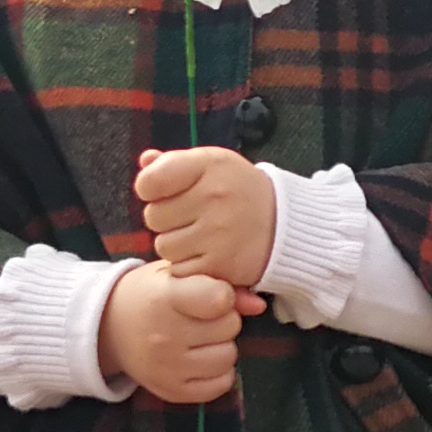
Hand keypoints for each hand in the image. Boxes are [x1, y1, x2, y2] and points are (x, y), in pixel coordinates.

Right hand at [101, 260, 254, 405]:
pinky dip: (218, 371)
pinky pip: (221, 384)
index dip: (224, 295)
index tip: (212, 294)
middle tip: (202, 317)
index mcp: (163, 298)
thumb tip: (258, 305)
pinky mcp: (171, 391)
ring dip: (222, 345)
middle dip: (224, 319)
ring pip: (228, 356)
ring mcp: (167, 367)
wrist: (108, 328)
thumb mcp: (177, 275)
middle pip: (230, 327)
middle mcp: (164, 336)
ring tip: (201, 337)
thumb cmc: (150, 293)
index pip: (219, 299)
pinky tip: (200, 358)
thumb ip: (222, 283)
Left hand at [134, 146, 275, 290]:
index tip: (168, 191)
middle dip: (167, 218)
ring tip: (203, 235)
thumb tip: (145, 161)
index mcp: (209, 165)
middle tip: (194, 215)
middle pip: (153, 217)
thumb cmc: (239, 190)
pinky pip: (180, 270)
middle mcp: (215, 197)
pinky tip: (209, 253)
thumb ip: (174, 162)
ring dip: (177, 244)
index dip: (151, 189)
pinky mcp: (221, 265)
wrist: (286, 224)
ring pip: (164, 246)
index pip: (149, 181)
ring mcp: (218, 233)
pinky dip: (189, 266)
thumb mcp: (212, 164)